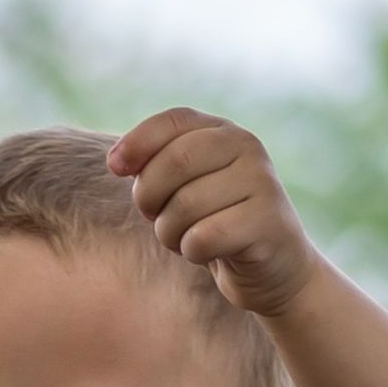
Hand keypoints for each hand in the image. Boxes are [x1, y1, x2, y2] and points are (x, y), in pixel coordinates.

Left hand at [116, 107, 322, 315]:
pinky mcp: (267, 223)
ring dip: (170, 233)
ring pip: (184, 205)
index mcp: (224, 132)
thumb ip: (154, 165)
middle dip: (149, 197)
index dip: (137, 143)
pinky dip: (192, 252)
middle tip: (157, 217)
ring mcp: (261, 182)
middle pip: (174, 162)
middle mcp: (248, 147)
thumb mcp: (183, 188)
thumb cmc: (215, 223)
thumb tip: (117, 160)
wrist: (272, 266)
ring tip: (189, 237)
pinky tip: (209, 252)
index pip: (173, 121)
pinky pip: (203, 237)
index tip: (115, 168)